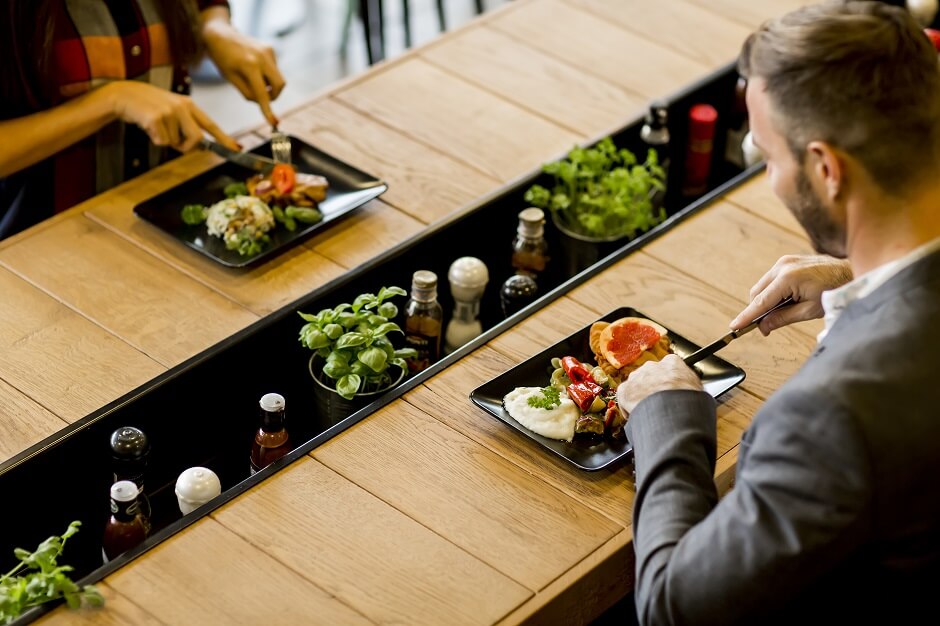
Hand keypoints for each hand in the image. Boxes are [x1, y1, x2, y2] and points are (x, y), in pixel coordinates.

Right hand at [105, 81, 238, 151]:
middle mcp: (182, 106)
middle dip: (186, 147)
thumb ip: (186, 125)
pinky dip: (154, 139)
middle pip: (196, 139)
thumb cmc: (147, 105)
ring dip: (166, 141)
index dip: (224, 138)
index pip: (211, 124)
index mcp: (188, 104)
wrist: (123, 95)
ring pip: (176, 142)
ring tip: (155, 126)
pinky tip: (147, 125)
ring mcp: (170, 111)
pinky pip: (162, 141)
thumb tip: (198, 146)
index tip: (237, 149)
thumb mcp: (171, 110)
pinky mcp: (156, 117)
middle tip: (174, 143)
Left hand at [202, 15, 285, 125]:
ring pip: (279, 78)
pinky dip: (268, 75)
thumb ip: (248, 92)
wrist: (220, 34)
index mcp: (249, 65)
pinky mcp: (270, 49)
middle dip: (273, 95)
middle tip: (262, 98)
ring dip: (270, 85)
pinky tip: (254, 68)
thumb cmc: (222, 58)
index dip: (268, 110)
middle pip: (279, 85)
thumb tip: (263, 102)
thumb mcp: (231, 78)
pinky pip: (275, 70)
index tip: (274, 123)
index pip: (262, 93)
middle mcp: (263, 57)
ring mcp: (268, 51)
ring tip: (253, 79)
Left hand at [616, 354, 703, 414]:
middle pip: (650, 376)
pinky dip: (629, 409)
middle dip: (654, 389)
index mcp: (672, 363)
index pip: (669, 368)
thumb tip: (693, 396)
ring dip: (641, 398)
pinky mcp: (625, 390)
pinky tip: (637, 418)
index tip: (671, 392)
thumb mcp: (699, 390)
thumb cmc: (690, 402)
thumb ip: (690, 387)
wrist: (674, 411)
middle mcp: (652, 366)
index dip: (670, 382)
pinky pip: (625, 399)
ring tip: (649, 413)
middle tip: (660, 404)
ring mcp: (637, 377)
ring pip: (637, 386)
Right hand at [730, 254, 852, 334]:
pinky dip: (774, 291)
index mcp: (788, 278)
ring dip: (767, 300)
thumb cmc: (835, 290)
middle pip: (757, 293)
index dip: (747, 316)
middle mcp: (782, 266)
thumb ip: (783, 318)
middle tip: (769, 326)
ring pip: (762, 286)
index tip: (734, 326)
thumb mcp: (809, 311)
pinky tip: (789, 298)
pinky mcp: (788, 261)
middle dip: (759, 310)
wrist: (852, 272)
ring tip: (787, 309)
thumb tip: (763, 326)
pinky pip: (771, 279)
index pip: (761, 302)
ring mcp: (784, 261)